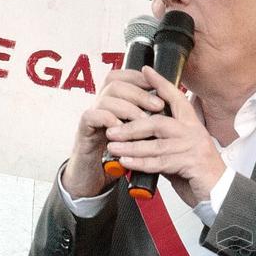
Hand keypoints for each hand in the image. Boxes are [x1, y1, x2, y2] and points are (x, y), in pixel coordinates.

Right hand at [62, 69, 164, 198]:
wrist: (94, 179)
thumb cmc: (118, 157)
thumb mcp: (138, 137)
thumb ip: (148, 121)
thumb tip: (171, 108)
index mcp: (114, 102)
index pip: (123, 76)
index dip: (140, 77)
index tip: (158, 85)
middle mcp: (100, 105)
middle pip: (115, 83)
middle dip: (140, 93)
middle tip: (158, 106)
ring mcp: (91, 116)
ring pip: (106, 98)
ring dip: (128, 108)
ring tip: (144, 121)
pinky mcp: (83, 131)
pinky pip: (92, 116)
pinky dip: (109, 120)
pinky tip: (123, 130)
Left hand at [105, 65, 226, 206]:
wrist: (220, 193)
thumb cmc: (200, 174)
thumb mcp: (183, 153)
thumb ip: (166, 144)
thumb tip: (142, 141)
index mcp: (193, 125)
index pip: (176, 99)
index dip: (161, 84)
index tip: (146, 71)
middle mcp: (194, 133)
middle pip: (158, 122)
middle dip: (132, 126)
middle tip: (112, 129)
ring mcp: (193, 148)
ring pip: (155, 144)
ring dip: (131, 146)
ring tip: (113, 147)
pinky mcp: (190, 165)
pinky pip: (159, 162)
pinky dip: (140, 163)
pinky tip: (126, 162)